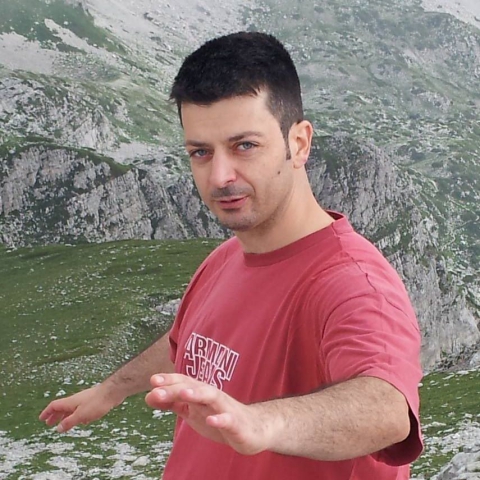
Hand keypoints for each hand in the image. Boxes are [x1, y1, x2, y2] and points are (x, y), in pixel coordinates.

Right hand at [39, 384, 123, 432]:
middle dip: (55, 416)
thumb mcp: (81, 415)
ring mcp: (85, 400)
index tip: (41, 419)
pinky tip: (81, 421)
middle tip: (49, 424)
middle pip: (62, 408)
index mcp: (71, 402)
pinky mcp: (94, 402)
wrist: (113, 392)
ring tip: (63, 424)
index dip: (47, 412)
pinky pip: (82, 409)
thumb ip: (69, 422)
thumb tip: (58, 428)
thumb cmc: (97, 402)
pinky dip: (77, 416)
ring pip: (72, 409)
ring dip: (66, 416)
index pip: (54, 406)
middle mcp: (76, 400)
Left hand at [145, 374, 275, 455]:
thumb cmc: (219, 416)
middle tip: (156, 389)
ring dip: (197, 393)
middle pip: (194, 387)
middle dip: (175, 387)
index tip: (152, 380)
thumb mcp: (193, 411)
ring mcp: (225, 408)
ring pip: (212, 396)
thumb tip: (149, 395)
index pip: (184, 382)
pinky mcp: (237, 423)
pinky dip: (220, 419)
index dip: (169, 380)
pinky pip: (229, 420)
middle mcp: (213, 396)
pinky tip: (211, 419)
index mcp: (201, 393)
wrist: (254, 428)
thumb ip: (173, 403)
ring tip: (183, 394)